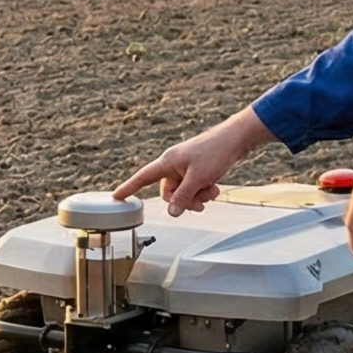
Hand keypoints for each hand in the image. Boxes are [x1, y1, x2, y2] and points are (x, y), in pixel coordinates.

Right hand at [114, 108, 273, 216]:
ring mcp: (185, 166)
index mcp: (167, 162)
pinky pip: (193, 186)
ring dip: (197, 196)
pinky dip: (203, 190)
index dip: (129, 188)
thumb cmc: (215, 152)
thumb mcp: (198, 179)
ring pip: (183, 192)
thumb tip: (171, 213)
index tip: (116, 197)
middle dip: (185, 200)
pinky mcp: (196, 168)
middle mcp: (173, 164)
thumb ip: (183, 197)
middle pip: (169, 192)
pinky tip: (215, 186)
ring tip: (212, 190)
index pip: (143, 178)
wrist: (235, 139)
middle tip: (201, 203)